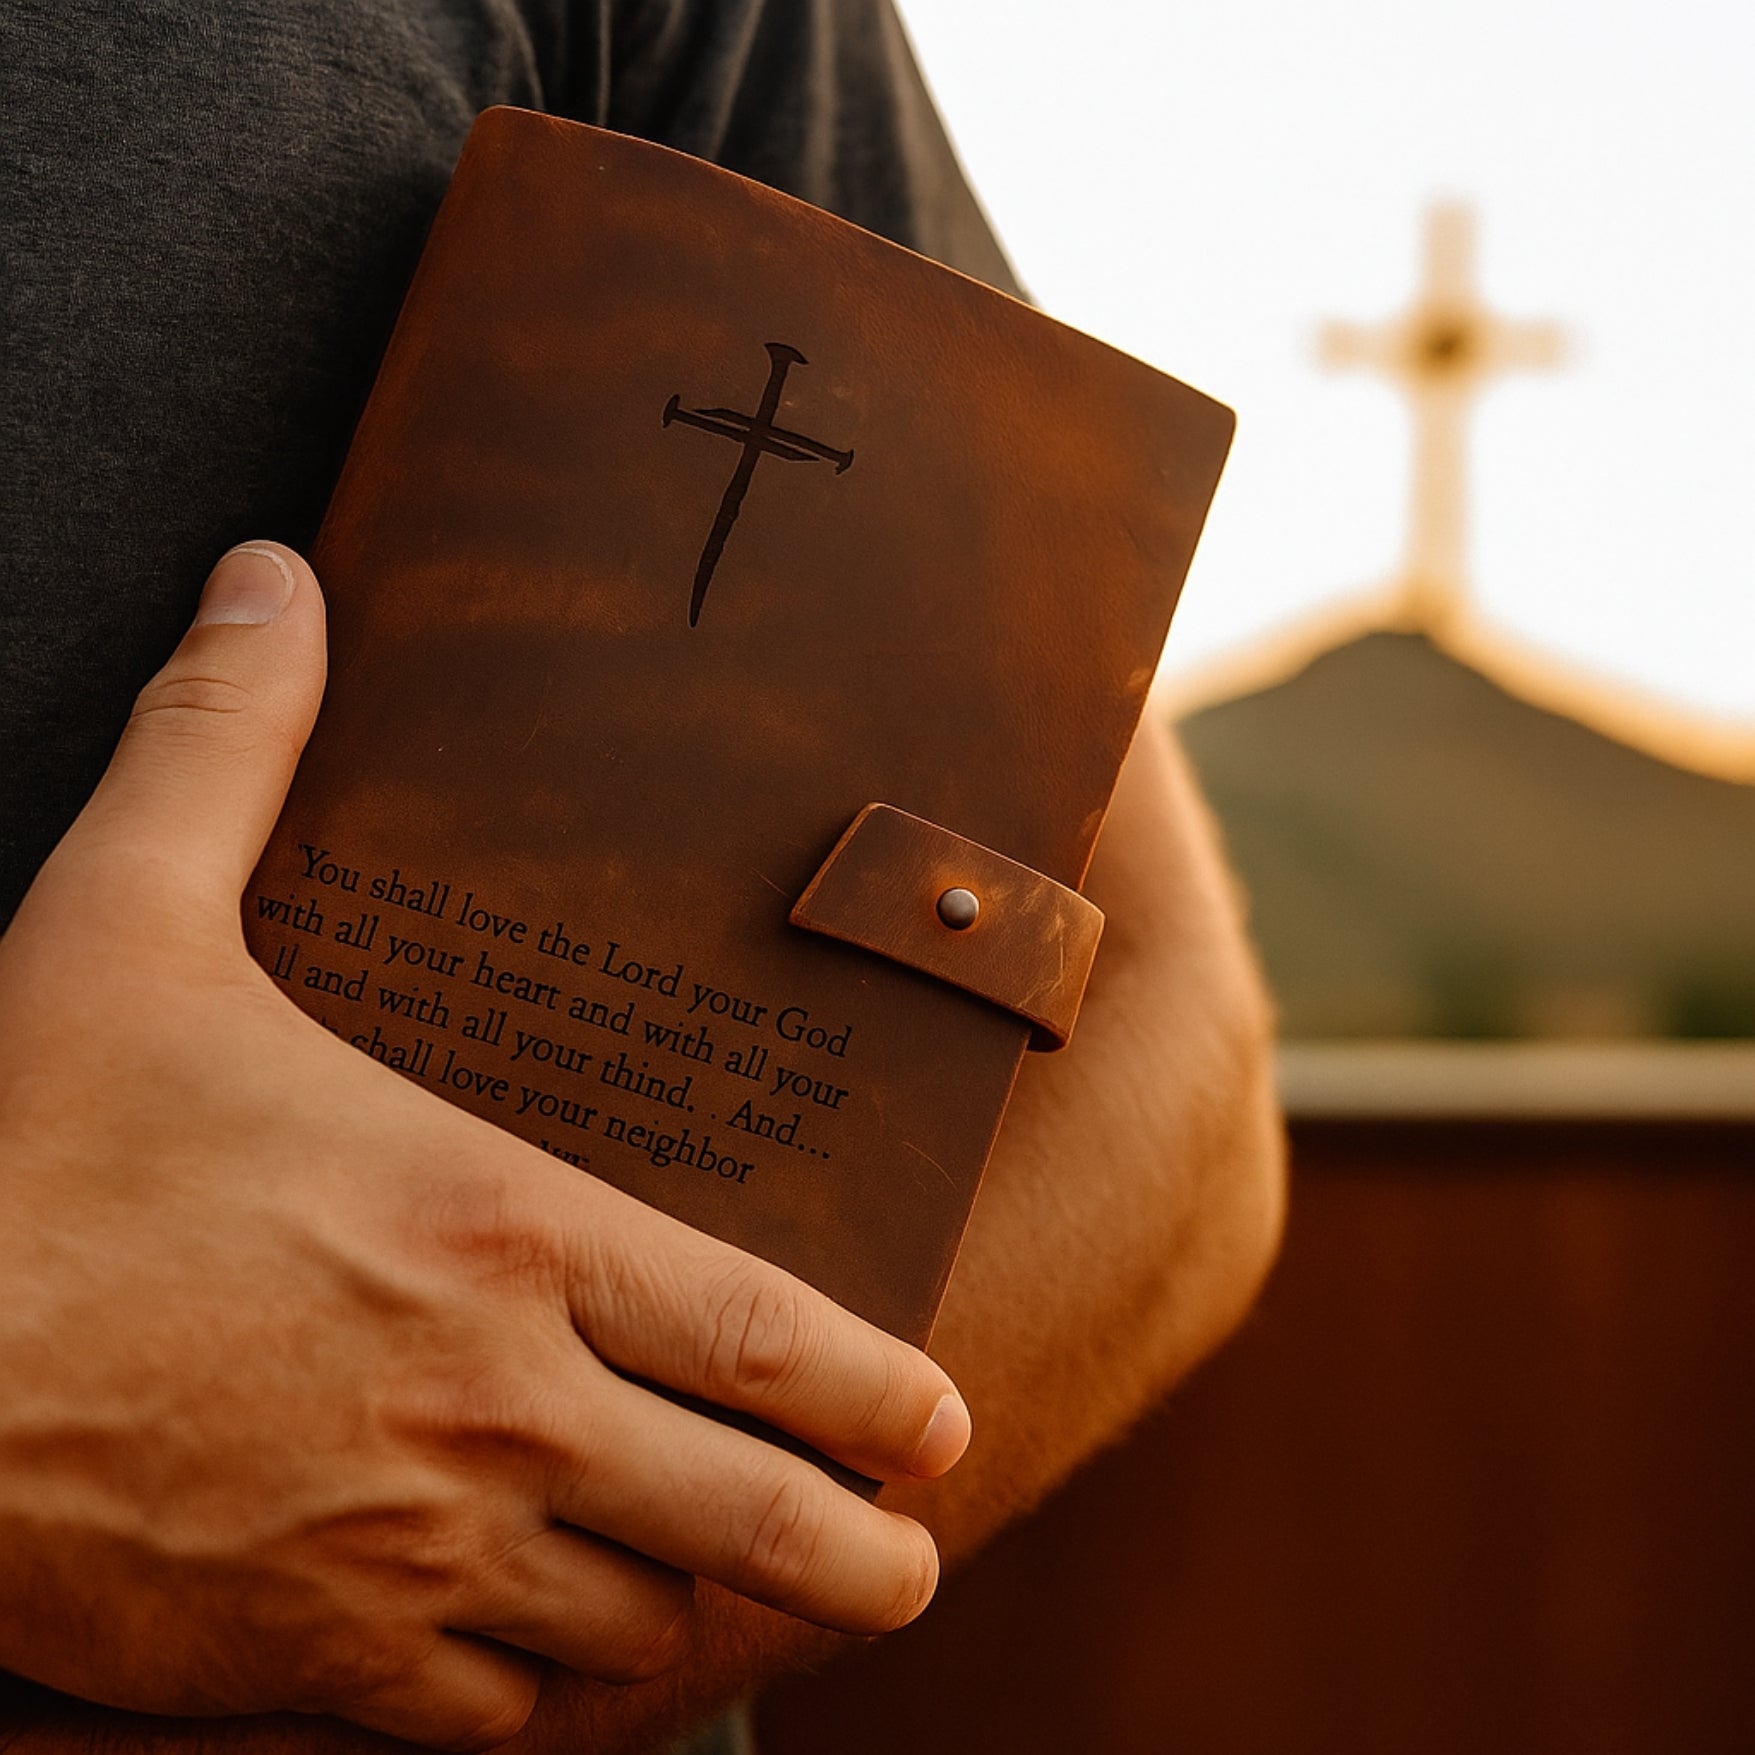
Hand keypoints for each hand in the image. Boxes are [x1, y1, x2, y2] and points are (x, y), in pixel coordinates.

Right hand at [0, 544, 969, 1749]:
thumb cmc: (15, 1150)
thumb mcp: (123, 920)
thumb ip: (228, 750)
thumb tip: (271, 581)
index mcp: (500, 1231)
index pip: (771, 1340)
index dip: (887, 1398)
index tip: (942, 1428)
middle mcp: (496, 1405)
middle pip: (754, 1520)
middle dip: (859, 1558)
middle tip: (902, 1559)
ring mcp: (414, 1551)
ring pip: (635, 1629)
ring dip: (698, 1613)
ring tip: (738, 1592)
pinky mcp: (317, 1663)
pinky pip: (490, 1716)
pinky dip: (543, 1693)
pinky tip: (550, 1654)